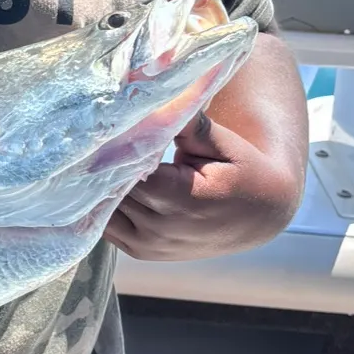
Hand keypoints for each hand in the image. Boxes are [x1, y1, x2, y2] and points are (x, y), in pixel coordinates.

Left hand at [105, 110, 303, 261]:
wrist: (259, 218)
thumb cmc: (242, 172)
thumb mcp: (223, 143)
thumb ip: (188, 124)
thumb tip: (160, 100)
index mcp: (180, 199)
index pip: (126, 169)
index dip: (115, 148)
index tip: (109, 127)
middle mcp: (160, 228)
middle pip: (110, 191)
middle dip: (102, 166)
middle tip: (94, 140)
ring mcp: (149, 246)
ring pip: (102, 211)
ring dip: (99, 188)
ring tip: (97, 162)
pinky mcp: (141, 252)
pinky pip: (107, 228)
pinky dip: (103, 207)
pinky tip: (106, 185)